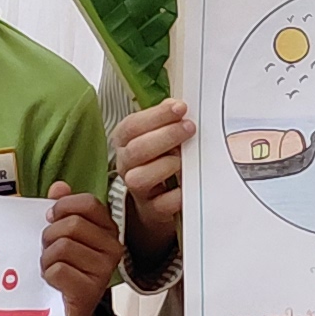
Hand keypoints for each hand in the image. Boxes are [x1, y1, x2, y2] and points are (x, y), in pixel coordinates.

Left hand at [41, 181, 119, 315]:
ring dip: (47, 258)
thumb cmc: (67, 271)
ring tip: (52, 267)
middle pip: (72, 224)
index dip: (63, 206)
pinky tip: (54, 282)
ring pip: (62, 247)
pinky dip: (48, 275)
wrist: (69, 312)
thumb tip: (59, 187)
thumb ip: (63, 209)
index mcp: (108, 230)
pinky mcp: (89, 290)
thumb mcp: (64, 235)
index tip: (51, 217)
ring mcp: (103, 270)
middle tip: (49, 249)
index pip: (88, 204)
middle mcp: (112, 249)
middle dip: (50, 235)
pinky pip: (58, 269)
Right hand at [113, 98, 192, 256]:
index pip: (132, 126)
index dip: (156, 115)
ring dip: (165, 165)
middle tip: (189, 128)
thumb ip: (165, 120)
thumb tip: (176, 105)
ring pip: (139, 178)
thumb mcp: (158, 138)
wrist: (158, 202)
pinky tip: (187, 185)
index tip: (180, 108)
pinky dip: (176, 195)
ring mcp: (137, 190)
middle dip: (165, 136)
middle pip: (136, 149)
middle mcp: (126, 165)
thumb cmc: (158, 162)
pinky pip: (161, 205)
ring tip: (183, 160)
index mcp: (125, 142)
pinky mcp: (151, 211)